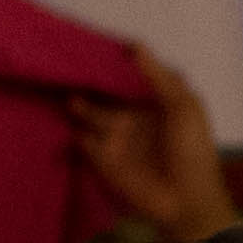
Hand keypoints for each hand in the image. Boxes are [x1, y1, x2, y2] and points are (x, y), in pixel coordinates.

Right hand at [71, 48, 234, 242]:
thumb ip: (159, 76)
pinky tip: (51, 114)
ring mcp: (115, 138)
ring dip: (76, 102)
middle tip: (64, 61)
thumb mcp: (183, 106)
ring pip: (88, 114)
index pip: (128, 78)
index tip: (92, 44)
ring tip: (55, 83)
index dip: (113, 64)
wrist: (186, 198)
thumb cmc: (191, 148)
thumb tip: (135, 45)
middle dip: (87, 80)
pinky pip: (81, 140)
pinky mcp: (101, 159)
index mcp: (153, 103)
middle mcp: (132, 117)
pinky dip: (69, 130)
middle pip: (105, 94)